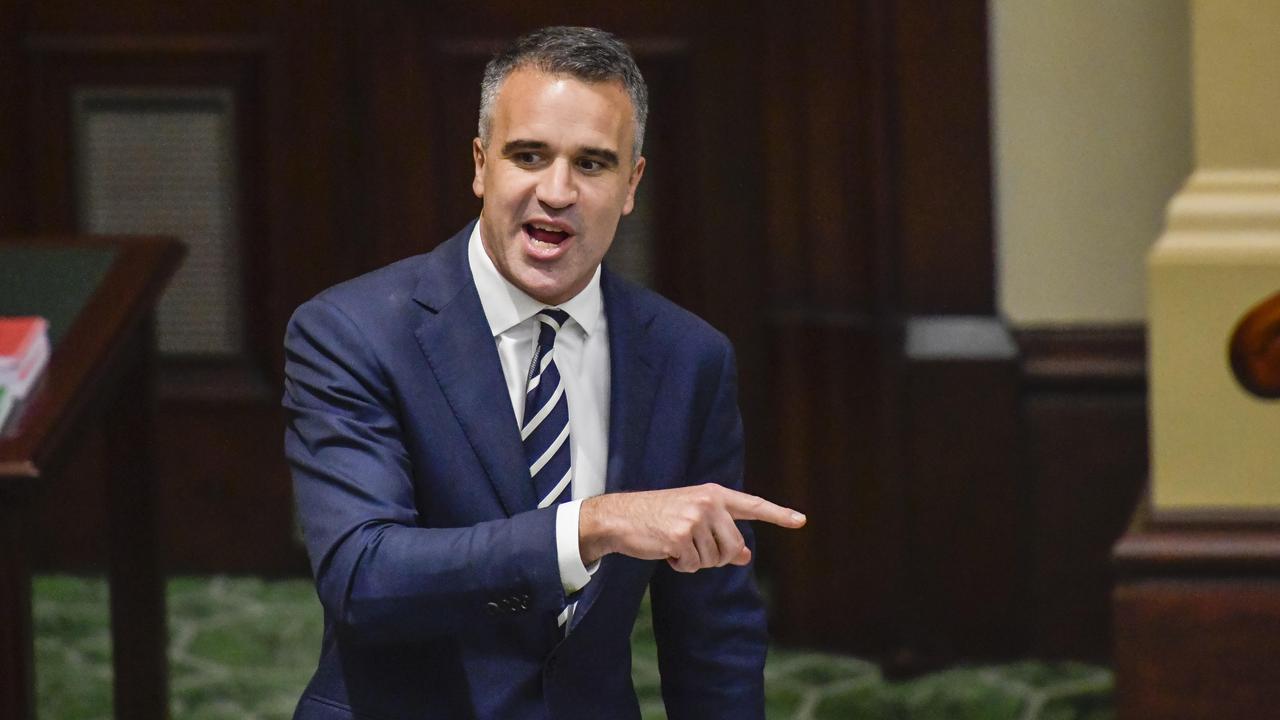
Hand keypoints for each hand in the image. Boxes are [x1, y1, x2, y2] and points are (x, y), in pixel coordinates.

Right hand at [578, 483, 805, 571]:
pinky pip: (692, 566)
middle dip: (717, 557)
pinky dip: (679, 565)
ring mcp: (694, 519)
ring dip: (694, 561)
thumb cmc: (657, 518)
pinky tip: (665, 551)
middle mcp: (708, 503)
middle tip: (692, 548)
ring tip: (673, 543)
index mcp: (713, 494)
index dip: (778, 514)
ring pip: (713, 560)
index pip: (752, 505)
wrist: (620, 516)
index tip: (801, 520)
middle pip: (734, 547)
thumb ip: (721, 535)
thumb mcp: (693, 521)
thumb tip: (746, 557)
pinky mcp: (679, 537)